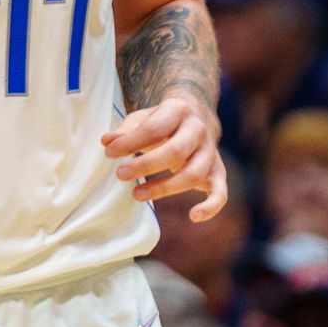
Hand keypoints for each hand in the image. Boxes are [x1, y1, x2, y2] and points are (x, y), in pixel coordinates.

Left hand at [101, 93, 226, 221]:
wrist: (197, 117)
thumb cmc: (162, 122)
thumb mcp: (144, 119)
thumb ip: (127, 130)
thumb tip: (107, 141)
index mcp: (179, 110)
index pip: (154, 128)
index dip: (130, 143)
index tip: (109, 154)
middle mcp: (198, 130)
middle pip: (175, 151)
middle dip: (146, 165)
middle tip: (120, 174)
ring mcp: (210, 152)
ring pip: (193, 174)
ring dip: (164, 188)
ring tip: (136, 194)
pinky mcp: (218, 172)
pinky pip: (220, 192)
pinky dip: (211, 206)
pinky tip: (194, 216)